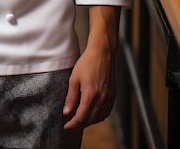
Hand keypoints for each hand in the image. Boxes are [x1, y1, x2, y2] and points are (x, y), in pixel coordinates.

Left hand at [63, 6, 118, 129]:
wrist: (102, 52)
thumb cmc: (87, 62)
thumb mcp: (74, 79)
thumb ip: (71, 97)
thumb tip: (66, 112)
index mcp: (91, 95)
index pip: (81, 117)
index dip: (73, 125)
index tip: (66, 127)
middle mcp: (102, 99)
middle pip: (90, 120)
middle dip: (80, 124)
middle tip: (71, 124)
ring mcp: (109, 97)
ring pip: (99, 118)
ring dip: (89, 121)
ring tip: (80, 118)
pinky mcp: (113, 95)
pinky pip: (106, 112)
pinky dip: (98, 116)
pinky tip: (92, 112)